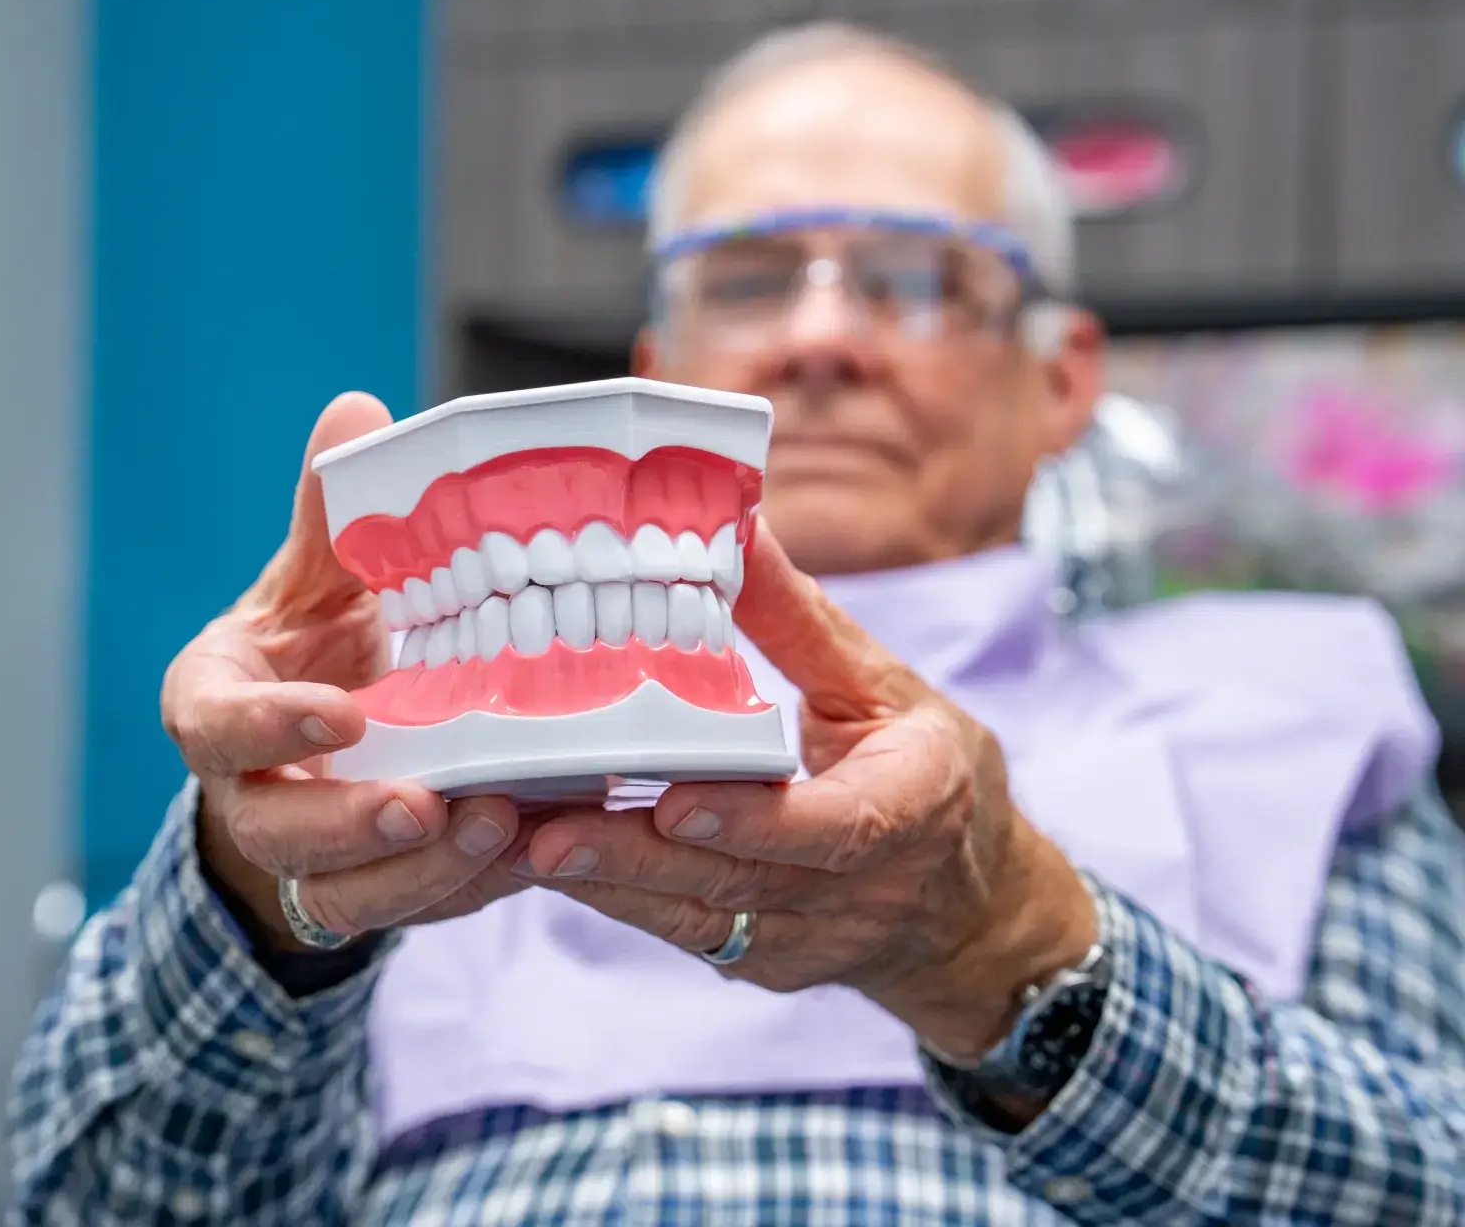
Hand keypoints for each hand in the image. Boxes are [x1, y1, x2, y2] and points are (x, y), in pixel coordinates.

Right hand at [162, 393, 524, 951]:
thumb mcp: (316, 577)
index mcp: (217, 707)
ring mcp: (317, 853)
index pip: (217, 727)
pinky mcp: (380, 886)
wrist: (328, 727)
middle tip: (430, 803)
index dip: (270, 726)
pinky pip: (421, 906)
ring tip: (507, 824)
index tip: (342, 712)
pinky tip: (541, 845)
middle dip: (354, 828)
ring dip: (429, 870)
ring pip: (353, 893)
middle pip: (284, 832)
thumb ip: (331, 514)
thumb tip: (358, 411)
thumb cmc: (315, 639)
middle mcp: (255, 791)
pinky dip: (478, 885)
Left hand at [515, 519, 1096, 1058]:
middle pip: (741, 881)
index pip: (837, 827)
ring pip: (699, 917)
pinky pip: (683, 932)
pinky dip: (614, 901)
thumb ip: (802, 620)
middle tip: (544, 834)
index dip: (757, 822)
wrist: (972, 910)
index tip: (677, 804)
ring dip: (605, 886)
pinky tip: (542, 864)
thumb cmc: (925, 770)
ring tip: (513, 847)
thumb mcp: (885, 685)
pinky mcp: (761, 960)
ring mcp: (808, 937)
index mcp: (911, 807)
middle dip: (636, 861)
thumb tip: (737, 524)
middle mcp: (860, 888)